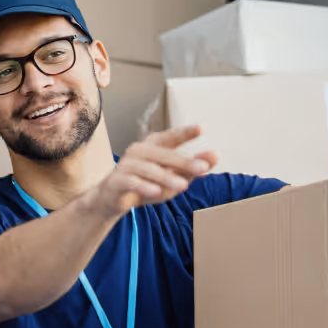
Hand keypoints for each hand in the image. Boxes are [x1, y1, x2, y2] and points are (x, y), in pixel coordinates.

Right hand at [87, 125, 218, 216]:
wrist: (113, 198)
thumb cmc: (145, 184)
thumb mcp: (170, 178)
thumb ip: (190, 169)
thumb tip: (214, 158)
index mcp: (154, 146)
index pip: (171, 137)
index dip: (185, 132)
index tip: (201, 128)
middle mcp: (140, 151)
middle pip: (164, 155)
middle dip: (184, 162)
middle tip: (202, 167)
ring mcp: (127, 164)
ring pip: (149, 169)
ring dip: (166, 178)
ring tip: (183, 186)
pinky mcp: (117, 180)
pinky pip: (131, 181)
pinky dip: (144, 187)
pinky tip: (155, 192)